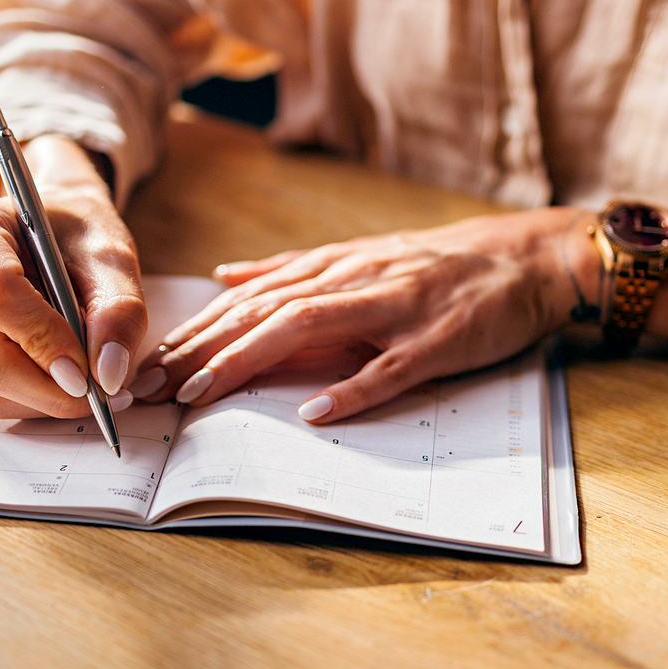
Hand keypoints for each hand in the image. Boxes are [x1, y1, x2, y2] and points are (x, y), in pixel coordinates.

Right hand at [0, 135, 147, 418]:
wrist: (50, 232)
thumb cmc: (77, 236)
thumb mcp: (112, 258)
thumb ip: (119, 310)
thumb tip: (108, 375)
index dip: (42, 340)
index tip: (86, 370)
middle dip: (48, 386)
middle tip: (100, 388)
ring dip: (42, 397)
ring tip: (83, 372)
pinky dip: (29, 399)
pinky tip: (56, 374)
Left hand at [128, 206, 667, 423]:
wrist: (524, 256)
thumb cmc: (439, 266)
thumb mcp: (359, 258)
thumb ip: (292, 271)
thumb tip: (223, 280)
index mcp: (334, 266)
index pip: (248, 299)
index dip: (193, 332)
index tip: (143, 365)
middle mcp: (356, 278)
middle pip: (263, 311)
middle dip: (200, 349)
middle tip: (150, 387)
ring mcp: (397, 307)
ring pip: (311, 327)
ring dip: (250, 359)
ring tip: (203, 392)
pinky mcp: (439, 338)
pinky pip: (392, 366)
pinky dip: (353, 388)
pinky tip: (317, 412)